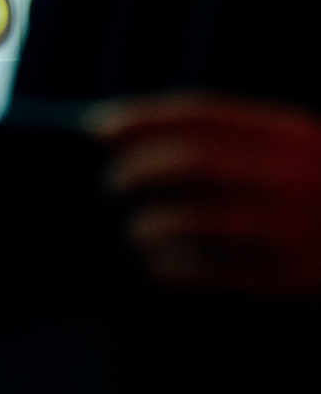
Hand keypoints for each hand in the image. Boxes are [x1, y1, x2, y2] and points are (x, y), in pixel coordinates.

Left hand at [92, 93, 320, 297]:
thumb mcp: (298, 153)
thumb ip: (236, 144)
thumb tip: (138, 143)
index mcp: (293, 134)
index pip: (204, 114)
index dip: (144, 117)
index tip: (96, 126)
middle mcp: (294, 176)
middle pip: (194, 162)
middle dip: (139, 169)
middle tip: (109, 182)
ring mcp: (295, 228)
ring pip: (198, 220)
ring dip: (150, 223)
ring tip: (132, 228)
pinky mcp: (292, 279)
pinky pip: (215, 272)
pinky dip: (173, 268)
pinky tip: (153, 266)